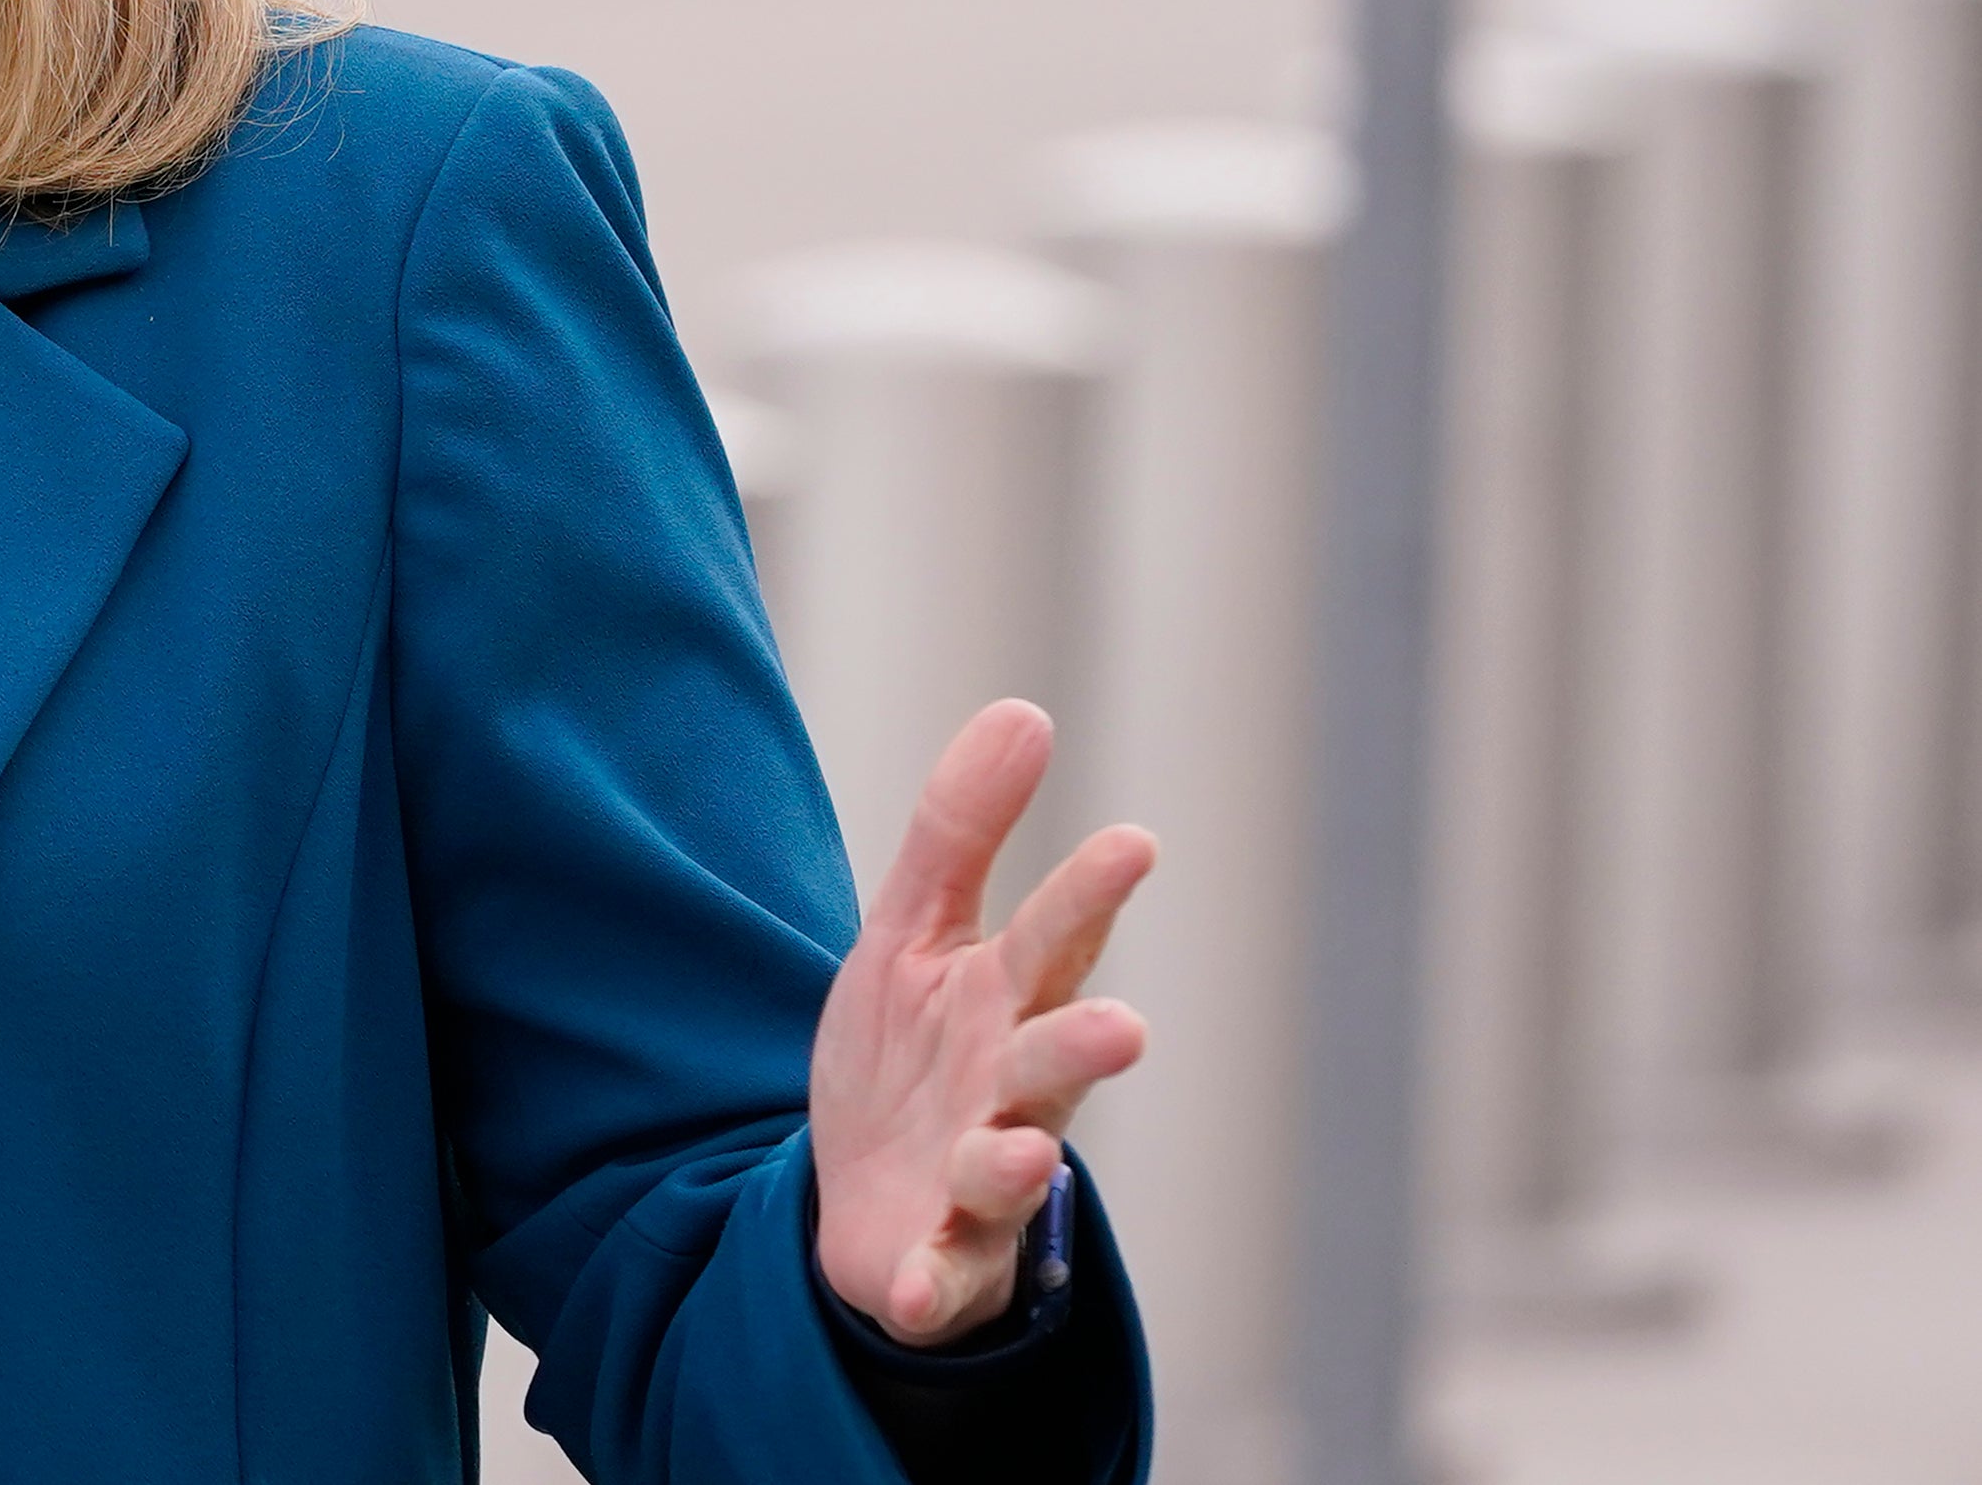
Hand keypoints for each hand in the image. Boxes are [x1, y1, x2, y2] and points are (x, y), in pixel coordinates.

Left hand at [806, 700, 1154, 1348]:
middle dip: (1083, 1044)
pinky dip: (934, 1282)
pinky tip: (919, 1279)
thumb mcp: (911, 934)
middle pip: (1051, 1061)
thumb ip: (961, 831)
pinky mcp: (940, 1261)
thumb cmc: (910, 1057)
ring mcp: (979, 1182)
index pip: (1053, 940)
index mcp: (1005, 1004)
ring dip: (1016, 1160)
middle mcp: (1010, 1091)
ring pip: (1010, 1171)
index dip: (1089, 895)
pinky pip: (941, 1277)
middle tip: (1122, 1026)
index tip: (1132, 842)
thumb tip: (1025, 709)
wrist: (860, 1199)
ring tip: (1022, 1147)